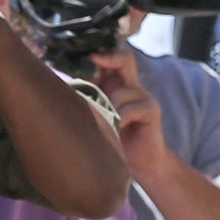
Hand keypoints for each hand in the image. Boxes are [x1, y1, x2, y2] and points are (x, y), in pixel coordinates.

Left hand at [91, 49, 167, 172]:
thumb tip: (67, 90)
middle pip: (125, 59)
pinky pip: (129, 109)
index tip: (89, 56)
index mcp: (117, 86)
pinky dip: (119, 120)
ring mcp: (143, 97)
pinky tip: (117, 130)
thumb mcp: (98, 118)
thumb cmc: (115, 141)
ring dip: (107, 108)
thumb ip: (89, 103)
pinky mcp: (151, 110)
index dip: (102, 55)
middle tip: (95, 60)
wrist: (141, 164)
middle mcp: (131, 87)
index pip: (113, 61)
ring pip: (119, 93)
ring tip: (104, 123)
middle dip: (109, 58)